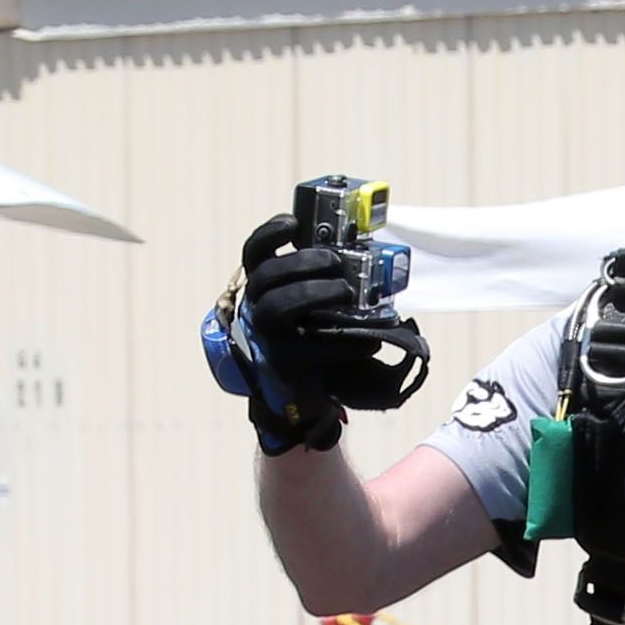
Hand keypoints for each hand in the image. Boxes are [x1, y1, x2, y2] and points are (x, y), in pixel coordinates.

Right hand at [214, 214, 426, 453]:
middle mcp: (257, 311)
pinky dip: (346, 343)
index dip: (270, 234)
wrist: (304, 401)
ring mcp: (267, 339)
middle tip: (335, 262)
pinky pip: (313, 349)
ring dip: (315, 292)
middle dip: (302, 262)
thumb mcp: (315, 310)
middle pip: (266, 275)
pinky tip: (368, 341)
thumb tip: (367, 262)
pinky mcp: (285, 366)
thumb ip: (326, 286)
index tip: (294, 223)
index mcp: (264, 290)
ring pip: (279, 306)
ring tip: (347, 291)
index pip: (255, 254)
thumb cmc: (314, 346)